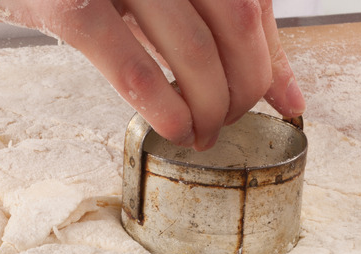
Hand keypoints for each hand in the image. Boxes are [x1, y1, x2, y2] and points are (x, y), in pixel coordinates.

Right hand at [0, 0, 305, 150]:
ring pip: (194, 48)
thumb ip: (230, 32)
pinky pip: (135, 68)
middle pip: (237, 23)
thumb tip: (289, 96)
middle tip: (227, 119)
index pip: (252, 4)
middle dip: (243, 87)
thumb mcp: (159, 0)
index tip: (278, 101)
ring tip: (201, 132)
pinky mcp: (71, 6)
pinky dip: (164, 108)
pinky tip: (172, 128)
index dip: (271, 59)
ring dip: (209, 106)